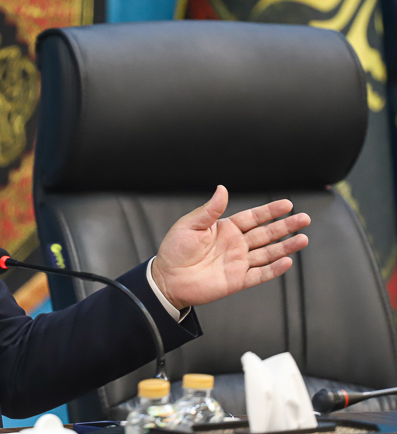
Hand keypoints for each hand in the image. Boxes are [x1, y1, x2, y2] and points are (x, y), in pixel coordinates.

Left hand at [151, 185, 309, 309]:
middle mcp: (235, 245)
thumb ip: (210, 210)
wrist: (166, 278)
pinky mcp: (237, 280)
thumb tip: (222, 189)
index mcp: (224, 229)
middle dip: (285, 226)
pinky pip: (260, 274)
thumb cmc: (174, 250)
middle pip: (266, 234)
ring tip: (303, 238)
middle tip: (304, 219)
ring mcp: (238, 263)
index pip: (253, 217)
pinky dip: (274, 269)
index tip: (287, 204)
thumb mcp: (189, 225)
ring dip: (286, 247)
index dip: (270, 211)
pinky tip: (287, 261)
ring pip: (268, 253)